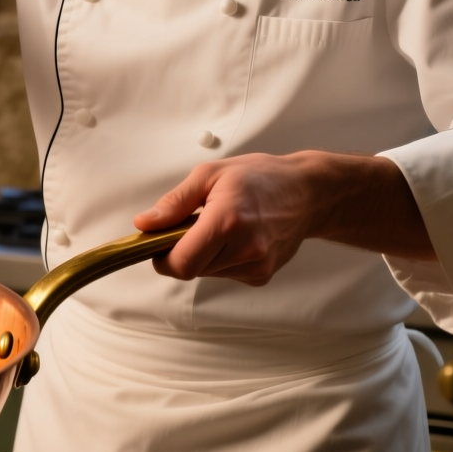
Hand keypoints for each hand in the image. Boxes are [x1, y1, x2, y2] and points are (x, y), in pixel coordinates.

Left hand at [133, 151, 435, 285]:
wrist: (308, 193)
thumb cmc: (259, 177)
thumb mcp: (209, 175)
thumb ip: (173, 203)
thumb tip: (144, 224)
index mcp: (228, 221)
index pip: (180, 263)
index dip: (161, 257)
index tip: (160, 241)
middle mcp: (246, 249)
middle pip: (190, 269)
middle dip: (182, 250)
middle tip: (195, 223)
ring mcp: (257, 265)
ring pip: (206, 273)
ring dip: (203, 254)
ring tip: (221, 226)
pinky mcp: (262, 275)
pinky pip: (225, 274)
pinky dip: (221, 259)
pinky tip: (237, 237)